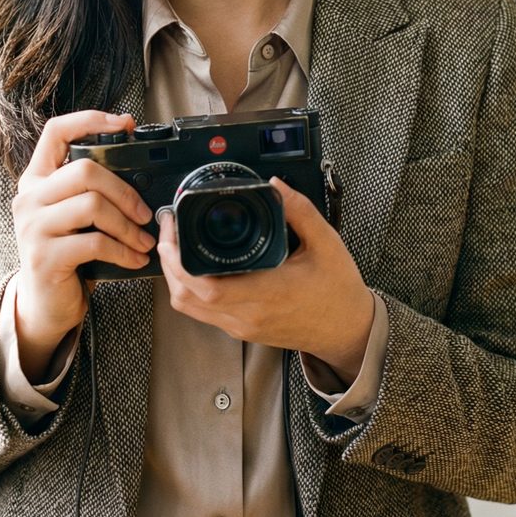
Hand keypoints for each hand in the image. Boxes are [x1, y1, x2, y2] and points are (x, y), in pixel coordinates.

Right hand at [11, 110, 154, 378]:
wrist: (45, 303)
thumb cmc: (68, 252)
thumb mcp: (74, 215)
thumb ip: (90, 190)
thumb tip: (140, 166)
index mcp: (36, 180)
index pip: (55, 131)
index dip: (90, 120)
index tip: (124, 124)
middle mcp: (28, 198)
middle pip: (84, 170)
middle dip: (125, 191)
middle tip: (146, 214)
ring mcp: (33, 227)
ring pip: (92, 205)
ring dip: (128, 225)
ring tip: (144, 240)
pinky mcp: (44, 256)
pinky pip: (95, 242)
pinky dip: (123, 250)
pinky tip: (135, 258)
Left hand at [156, 177, 374, 381]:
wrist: (347, 330)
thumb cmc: (338, 291)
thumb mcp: (326, 242)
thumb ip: (299, 210)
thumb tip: (275, 185)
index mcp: (266, 294)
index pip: (207, 287)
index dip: (179, 261)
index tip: (173, 232)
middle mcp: (248, 315)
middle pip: (186, 297)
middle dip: (168, 263)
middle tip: (170, 230)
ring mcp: (242, 326)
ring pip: (189, 308)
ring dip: (176, 278)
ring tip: (176, 246)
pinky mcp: (242, 330)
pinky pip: (203, 312)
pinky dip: (190, 289)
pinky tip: (195, 266)